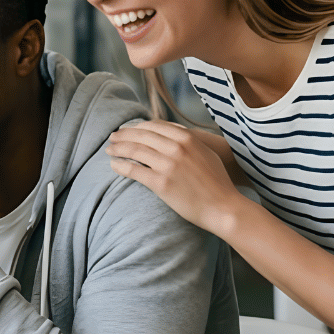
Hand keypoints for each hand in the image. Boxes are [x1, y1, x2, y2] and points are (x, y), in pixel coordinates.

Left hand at [105, 120, 244, 233]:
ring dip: (118, 149)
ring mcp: (168, 165)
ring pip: (134, 151)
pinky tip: (114, 165)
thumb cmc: (217, 182)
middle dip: (123, 136)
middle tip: (112, 138)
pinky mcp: (160, 183)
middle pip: (141, 136)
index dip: (137, 127)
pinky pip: (133, 170)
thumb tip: (169, 132)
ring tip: (109, 150)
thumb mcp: (205, 153)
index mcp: (187, 138)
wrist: (223, 207)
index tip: (128, 130)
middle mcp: (176, 148)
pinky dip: (120, 166)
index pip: (153, 126)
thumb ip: (188, 141)